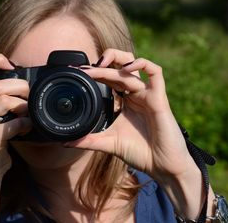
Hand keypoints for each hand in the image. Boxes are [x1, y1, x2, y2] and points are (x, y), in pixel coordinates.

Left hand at [65, 48, 193, 181]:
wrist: (162, 166)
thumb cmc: (140, 152)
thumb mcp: (108, 143)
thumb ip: (88, 140)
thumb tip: (65, 141)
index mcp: (124, 100)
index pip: (108, 78)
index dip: (93, 73)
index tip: (76, 73)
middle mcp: (135, 94)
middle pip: (120, 67)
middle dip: (101, 64)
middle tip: (84, 69)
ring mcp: (147, 94)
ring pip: (133, 67)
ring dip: (116, 62)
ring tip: (99, 65)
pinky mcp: (159, 98)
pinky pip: (156, 73)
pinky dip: (143, 65)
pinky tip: (127, 69)